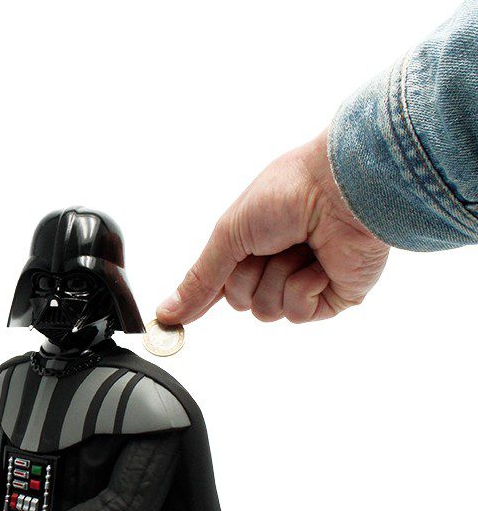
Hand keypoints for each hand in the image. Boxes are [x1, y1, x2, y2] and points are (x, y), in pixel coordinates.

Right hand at [156, 129, 389, 323]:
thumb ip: (200, 278)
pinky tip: (320, 262)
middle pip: (240, 300)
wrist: (343, 189)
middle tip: (268, 244)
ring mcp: (304, 282)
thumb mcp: (229, 234)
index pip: (221, 283)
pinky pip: (297, 314)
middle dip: (248, 275)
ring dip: (276, 278)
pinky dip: (303, 287)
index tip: (172, 321)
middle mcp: (277, 264)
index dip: (203, 296)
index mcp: (254, 243)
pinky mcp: (331, 298)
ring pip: (267, 311)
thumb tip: (167, 312)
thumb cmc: (288, 193)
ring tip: (299, 247)